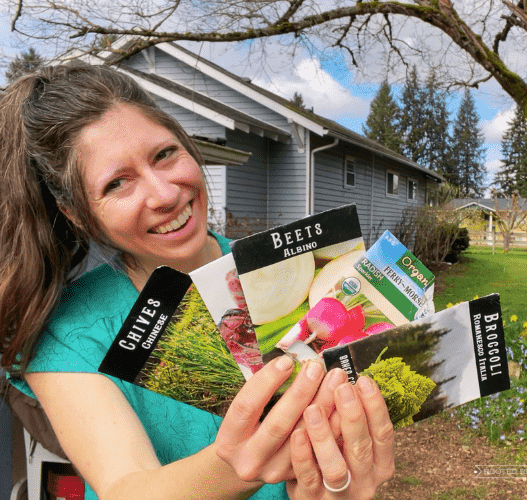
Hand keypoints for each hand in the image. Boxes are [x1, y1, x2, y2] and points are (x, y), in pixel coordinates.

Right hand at [215, 355, 327, 483]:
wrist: (251, 462)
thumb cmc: (250, 425)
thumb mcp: (247, 410)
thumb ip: (263, 389)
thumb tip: (292, 360)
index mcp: (229, 439)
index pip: (246, 406)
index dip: (267, 381)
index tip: (287, 360)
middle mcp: (249, 459)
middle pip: (277, 424)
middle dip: (300, 392)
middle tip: (316, 367)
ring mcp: (273, 471)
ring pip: (303, 437)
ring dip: (322, 405)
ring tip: (336, 380)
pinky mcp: (296, 477)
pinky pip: (319, 448)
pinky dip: (333, 424)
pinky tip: (343, 404)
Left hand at [286, 376, 394, 499]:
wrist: (318, 498)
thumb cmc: (336, 457)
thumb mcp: (350, 440)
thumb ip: (349, 417)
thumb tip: (342, 378)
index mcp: (379, 463)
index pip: (383, 433)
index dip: (375, 406)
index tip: (363, 380)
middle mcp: (364, 480)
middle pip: (361, 447)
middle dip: (352, 415)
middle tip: (341, 387)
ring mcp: (339, 493)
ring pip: (335, 466)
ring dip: (324, 436)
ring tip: (313, 408)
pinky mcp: (312, 498)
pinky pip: (307, 477)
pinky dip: (302, 455)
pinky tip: (296, 433)